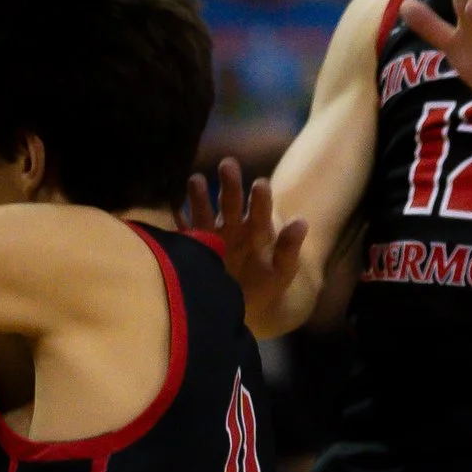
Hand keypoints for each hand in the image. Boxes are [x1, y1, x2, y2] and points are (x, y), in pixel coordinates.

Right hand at [185, 160, 311, 328]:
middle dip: (230, 185)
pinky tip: (169, 207)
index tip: (260, 184)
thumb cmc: (264, 286)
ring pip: (204, 212)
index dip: (260, 199)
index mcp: (256, 231)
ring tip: (196, 180)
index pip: (260, 211)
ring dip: (199, 197)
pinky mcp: (189, 249)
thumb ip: (289, 249)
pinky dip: (176, 221)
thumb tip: (302, 221)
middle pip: (231, 203)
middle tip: (229, 164)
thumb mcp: (281, 271)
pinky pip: (181, 233)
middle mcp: (232, 228)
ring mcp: (209, 237)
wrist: (239, 307)